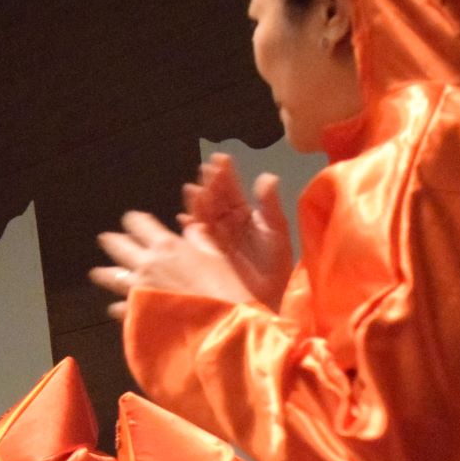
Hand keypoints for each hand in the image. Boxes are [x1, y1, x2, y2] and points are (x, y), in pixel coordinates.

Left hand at [92, 211, 254, 322]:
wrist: (220, 328)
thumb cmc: (226, 289)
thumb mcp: (218, 256)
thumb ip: (199, 239)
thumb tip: (188, 227)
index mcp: (166, 246)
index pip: (138, 223)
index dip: (134, 220)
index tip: (132, 221)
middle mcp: (146, 265)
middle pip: (117, 246)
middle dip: (112, 241)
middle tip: (106, 239)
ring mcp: (137, 291)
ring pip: (110, 276)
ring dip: (104, 273)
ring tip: (96, 273)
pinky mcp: (135, 315)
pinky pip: (118, 308)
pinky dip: (117, 306)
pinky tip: (116, 307)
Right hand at [180, 153, 292, 304]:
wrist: (267, 300)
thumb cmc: (275, 269)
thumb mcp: (276, 234)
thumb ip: (270, 206)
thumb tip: (267, 177)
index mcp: (246, 217)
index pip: (233, 192)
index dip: (226, 176)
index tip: (220, 160)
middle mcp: (229, 225)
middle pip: (216, 201)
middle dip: (209, 185)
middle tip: (204, 170)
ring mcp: (217, 239)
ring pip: (204, 216)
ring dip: (197, 203)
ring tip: (192, 190)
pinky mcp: (208, 255)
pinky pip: (196, 237)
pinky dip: (189, 227)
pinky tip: (183, 220)